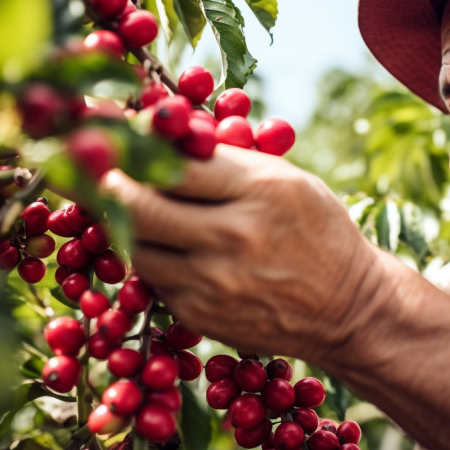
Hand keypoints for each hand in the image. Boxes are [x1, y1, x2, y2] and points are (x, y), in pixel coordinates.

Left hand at [100, 145, 384, 363]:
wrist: (348, 308)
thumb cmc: (318, 231)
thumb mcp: (287, 179)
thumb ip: (225, 160)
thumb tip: (159, 135)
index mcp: (259, 190)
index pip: (173, 161)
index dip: (136, 146)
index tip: (116, 137)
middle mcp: (231, 237)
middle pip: (139, 205)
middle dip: (110, 183)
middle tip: (102, 171)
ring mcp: (211, 282)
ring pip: (135, 245)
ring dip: (125, 222)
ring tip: (132, 205)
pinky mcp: (199, 314)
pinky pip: (153, 278)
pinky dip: (151, 257)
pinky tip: (164, 244)